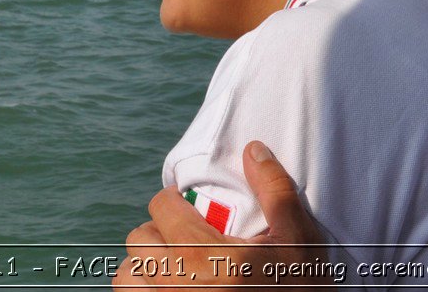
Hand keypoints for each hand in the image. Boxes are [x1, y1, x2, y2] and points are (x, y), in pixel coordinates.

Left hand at [114, 141, 329, 287]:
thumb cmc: (299, 291)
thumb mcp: (298, 241)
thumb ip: (275, 191)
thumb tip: (254, 150)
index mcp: (203, 254)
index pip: (161, 207)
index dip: (173, 200)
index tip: (185, 205)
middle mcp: (177, 283)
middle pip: (138, 240)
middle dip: (157, 231)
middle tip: (182, 236)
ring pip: (128, 276)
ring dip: (143, 267)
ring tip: (171, 266)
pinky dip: (143, 291)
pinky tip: (168, 288)